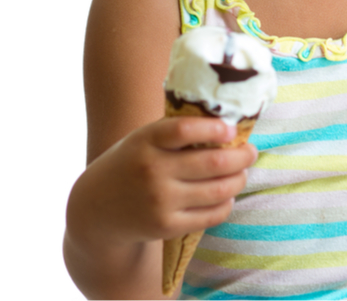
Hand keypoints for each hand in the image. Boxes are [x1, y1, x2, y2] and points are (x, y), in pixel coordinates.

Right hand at [68, 115, 256, 247]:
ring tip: (242, 173)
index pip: (185, 129)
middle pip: (214, 162)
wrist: (96, 210)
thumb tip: (228, 121)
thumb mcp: (143, 139)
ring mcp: (159, 201)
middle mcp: (152, 171)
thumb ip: (177, 130)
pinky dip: (227, 203)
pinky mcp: (166, 226)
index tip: (231, 129)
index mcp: (145, 141)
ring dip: (240, 179)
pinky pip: (212, 214)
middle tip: (250, 152)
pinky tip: (227, 195)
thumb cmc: (132, 164)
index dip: (215, 128)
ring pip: (220, 189)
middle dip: (243, 156)